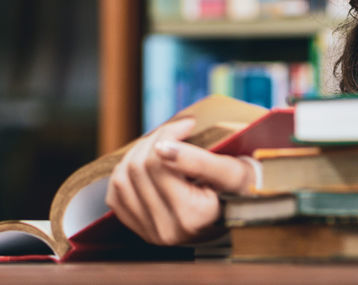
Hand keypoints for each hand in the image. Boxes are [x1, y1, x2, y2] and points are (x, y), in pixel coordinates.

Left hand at [105, 116, 256, 245]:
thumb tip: (161, 148)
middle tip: (175, 131)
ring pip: (121, 180)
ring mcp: (151, 233)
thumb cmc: (240, 188)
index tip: (188, 123)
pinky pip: (115, 196)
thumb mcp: (230, 171)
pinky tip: (146, 166)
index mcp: (192, 216)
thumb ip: (197, 160)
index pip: (158, 161)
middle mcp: (168, 230)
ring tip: (160, 146)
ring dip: (136, 154)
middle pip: (137, 168)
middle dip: (152, 140)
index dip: (169, 133)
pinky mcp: (141, 231)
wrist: (242, 213)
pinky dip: (125, 175)